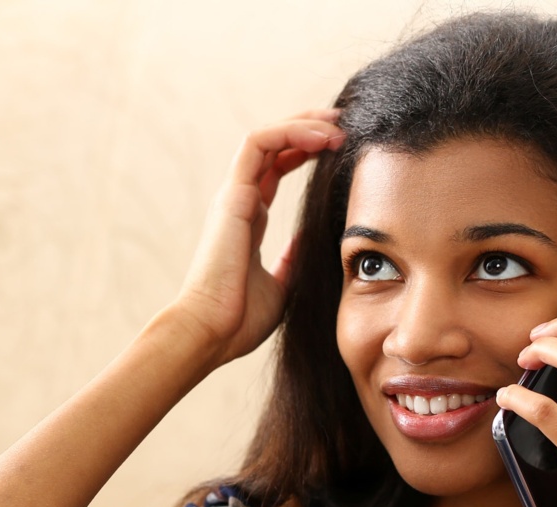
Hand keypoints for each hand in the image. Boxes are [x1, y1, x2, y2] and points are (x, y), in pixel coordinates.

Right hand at [170, 110, 344, 366]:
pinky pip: (258, 144)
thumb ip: (293, 258)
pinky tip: (321, 138)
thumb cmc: (240, 319)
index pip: (276, 167)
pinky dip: (289, 132)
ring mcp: (233, 195)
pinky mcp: (232, 195)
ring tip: (337, 125)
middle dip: (308, 126)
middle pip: (271, 145)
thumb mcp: (282, 285)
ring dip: (303, 124)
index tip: (340, 145)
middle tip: (345, 123)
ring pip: (265, 137)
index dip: (306, 149)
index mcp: (249, 218)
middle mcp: (239, 200)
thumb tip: (310, 239)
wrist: (212, 332)